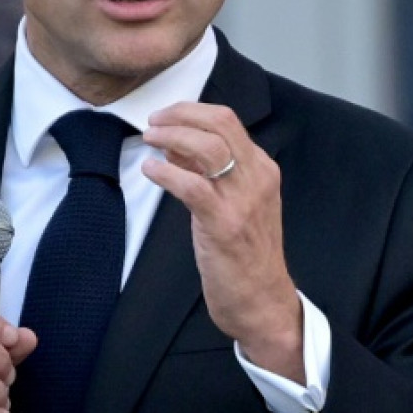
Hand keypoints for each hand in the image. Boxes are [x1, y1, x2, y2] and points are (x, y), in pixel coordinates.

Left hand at [142, 101, 302, 382]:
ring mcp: (243, 200)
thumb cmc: (245, 256)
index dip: (191, 111)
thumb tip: (176, 148)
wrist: (263, 301)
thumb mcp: (235, 204)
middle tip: (153, 123)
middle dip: (180, 115)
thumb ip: (210, 174)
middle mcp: (257, 178)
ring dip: (171, 137)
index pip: (228, 120)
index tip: (166, 116)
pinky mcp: (224, 224)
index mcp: (262, 169)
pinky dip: (166, 173)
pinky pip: (192, 185)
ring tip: (149, 140)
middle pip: (220, 123)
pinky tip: (150, 171)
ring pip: (207, 147)